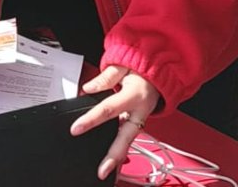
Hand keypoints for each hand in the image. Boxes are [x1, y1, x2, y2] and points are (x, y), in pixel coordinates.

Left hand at [70, 65, 161, 180]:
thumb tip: (88, 88)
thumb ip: (106, 77)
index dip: (91, 119)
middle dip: (113, 156)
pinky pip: (128, 137)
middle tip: (102, 171)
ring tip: (107, 172)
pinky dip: (121, 150)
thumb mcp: (124, 65)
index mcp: (134, 95)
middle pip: (125, 137)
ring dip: (118, 158)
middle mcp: (140, 111)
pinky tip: (113, 160)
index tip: (76, 129)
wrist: (161, 74)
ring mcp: (141, 119)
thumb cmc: (142, 70)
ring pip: (128, 142)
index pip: (108, 109)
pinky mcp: (139, 123)